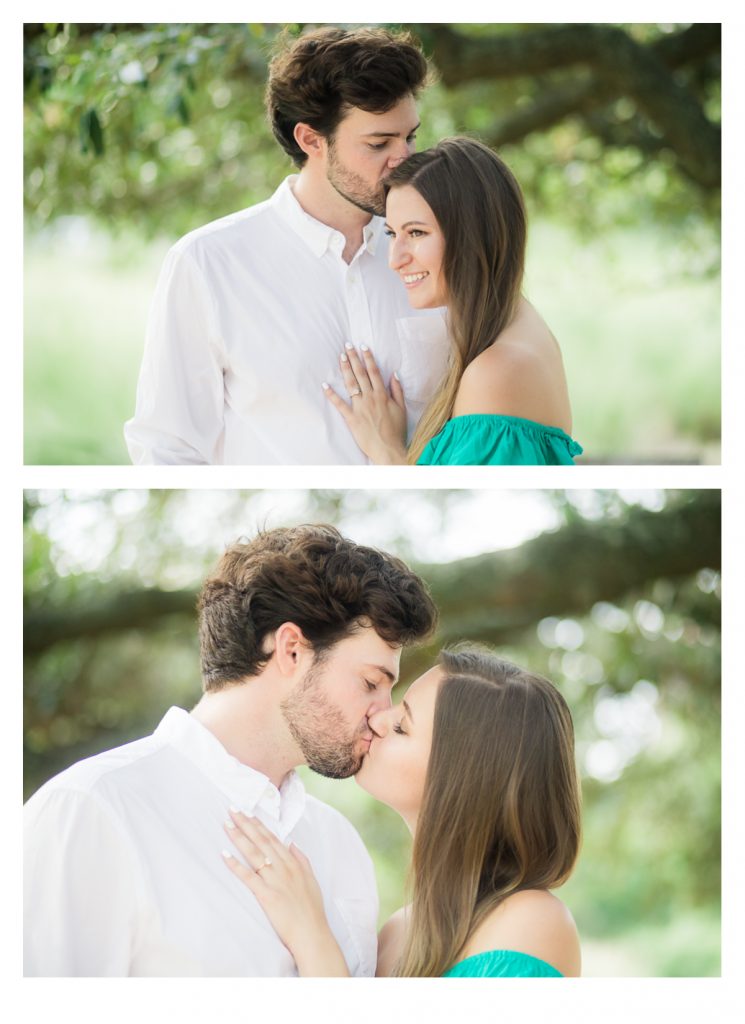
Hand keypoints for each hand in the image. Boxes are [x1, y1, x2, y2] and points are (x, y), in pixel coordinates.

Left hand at [222, 810, 347, 974]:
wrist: (312, 934)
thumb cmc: (312, 910)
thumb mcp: (311, 879)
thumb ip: (302, 860)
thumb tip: (292, 844)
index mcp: (293, 863)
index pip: (272, 838)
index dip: (258, 824)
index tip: (247, 812)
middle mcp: (284, 868)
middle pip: (261, 841)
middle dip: (246, 823)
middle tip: (232, 809)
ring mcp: (275, 881)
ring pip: (253, 854)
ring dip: (239, 838)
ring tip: (226, 825)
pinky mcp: (267, 896)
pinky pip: (248, 877)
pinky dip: (235, 865)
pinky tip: (224, 855)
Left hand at [322, 345, 407, 463]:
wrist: (388, 449)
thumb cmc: (396, 431)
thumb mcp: (402, 409)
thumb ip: (397, 391)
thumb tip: (394, 374)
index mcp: (382, 395)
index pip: (374, 372)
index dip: (368, 358)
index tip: (363, 346)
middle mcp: (370, 398)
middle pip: (361, 374)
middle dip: (354, 358)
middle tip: (347, 345)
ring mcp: (360, 408)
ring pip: (351, 385)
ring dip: (345, 370)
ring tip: (341, 357)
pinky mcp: (351, 419)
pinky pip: (340, 404)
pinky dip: (331, 395)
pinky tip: (325, 385)